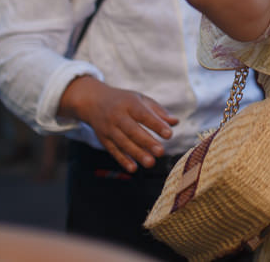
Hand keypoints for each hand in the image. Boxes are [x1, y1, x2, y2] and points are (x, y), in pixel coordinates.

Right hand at [60, 76, 177, 171]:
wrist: (93, 101)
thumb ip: (158, 112)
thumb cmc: (124, 101)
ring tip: (151, 163)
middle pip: (132, 130)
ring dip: (137, 154)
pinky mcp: (104, 139)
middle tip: (161, 152)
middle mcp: (117, 116)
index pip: (144, 115)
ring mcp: (109, 129)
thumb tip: (175, 122)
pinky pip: (113, 151)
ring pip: (123, 143)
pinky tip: (133, 168)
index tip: (169, 134)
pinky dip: (123, 160)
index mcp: (129, 103)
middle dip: (147, 142)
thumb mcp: (140, 100)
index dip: (156, 124)